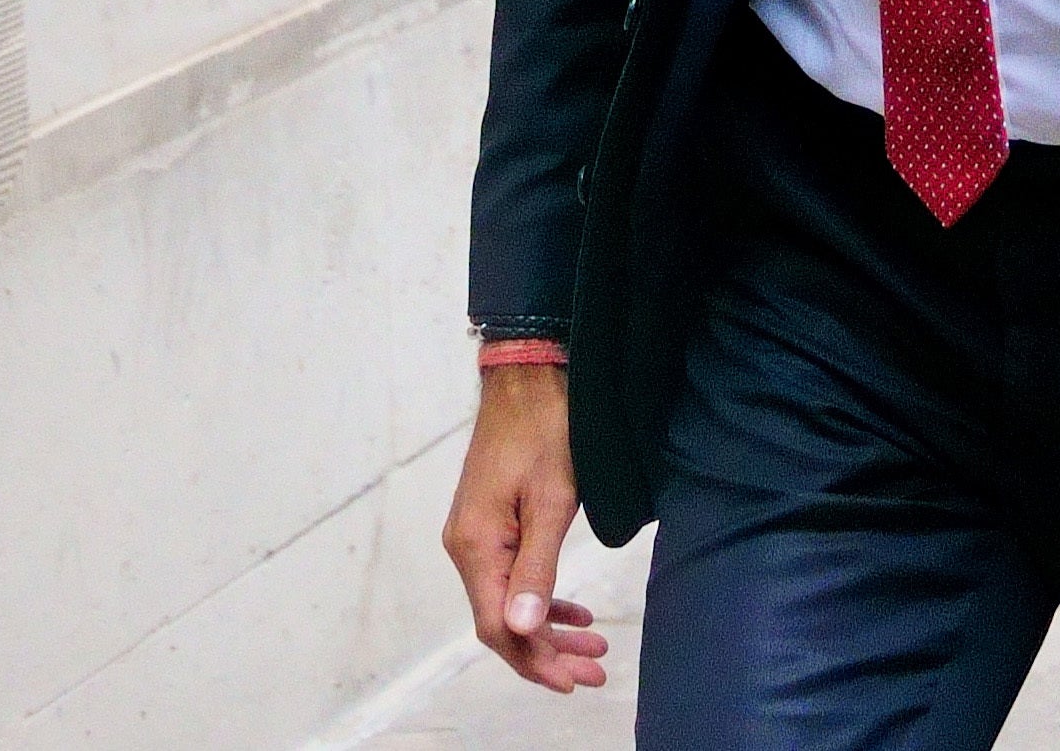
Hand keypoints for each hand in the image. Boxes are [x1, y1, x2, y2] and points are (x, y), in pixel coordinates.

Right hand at [442, 365, 608, 690]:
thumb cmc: (544, 433)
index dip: (533, 660)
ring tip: (593, 648)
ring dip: (547, 629)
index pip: (496, 625)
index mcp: (475, 545)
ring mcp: (473, 534)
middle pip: (500, 621)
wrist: (527, 380)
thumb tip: (520, 628)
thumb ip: (536, 570)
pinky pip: (508, 577)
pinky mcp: (487, 523)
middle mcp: (464, 545)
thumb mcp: (550, 503)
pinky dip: (539, 600)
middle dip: (546, 653)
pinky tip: (573, 611)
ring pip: (506, 602)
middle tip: (594, 672)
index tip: (574, 680)